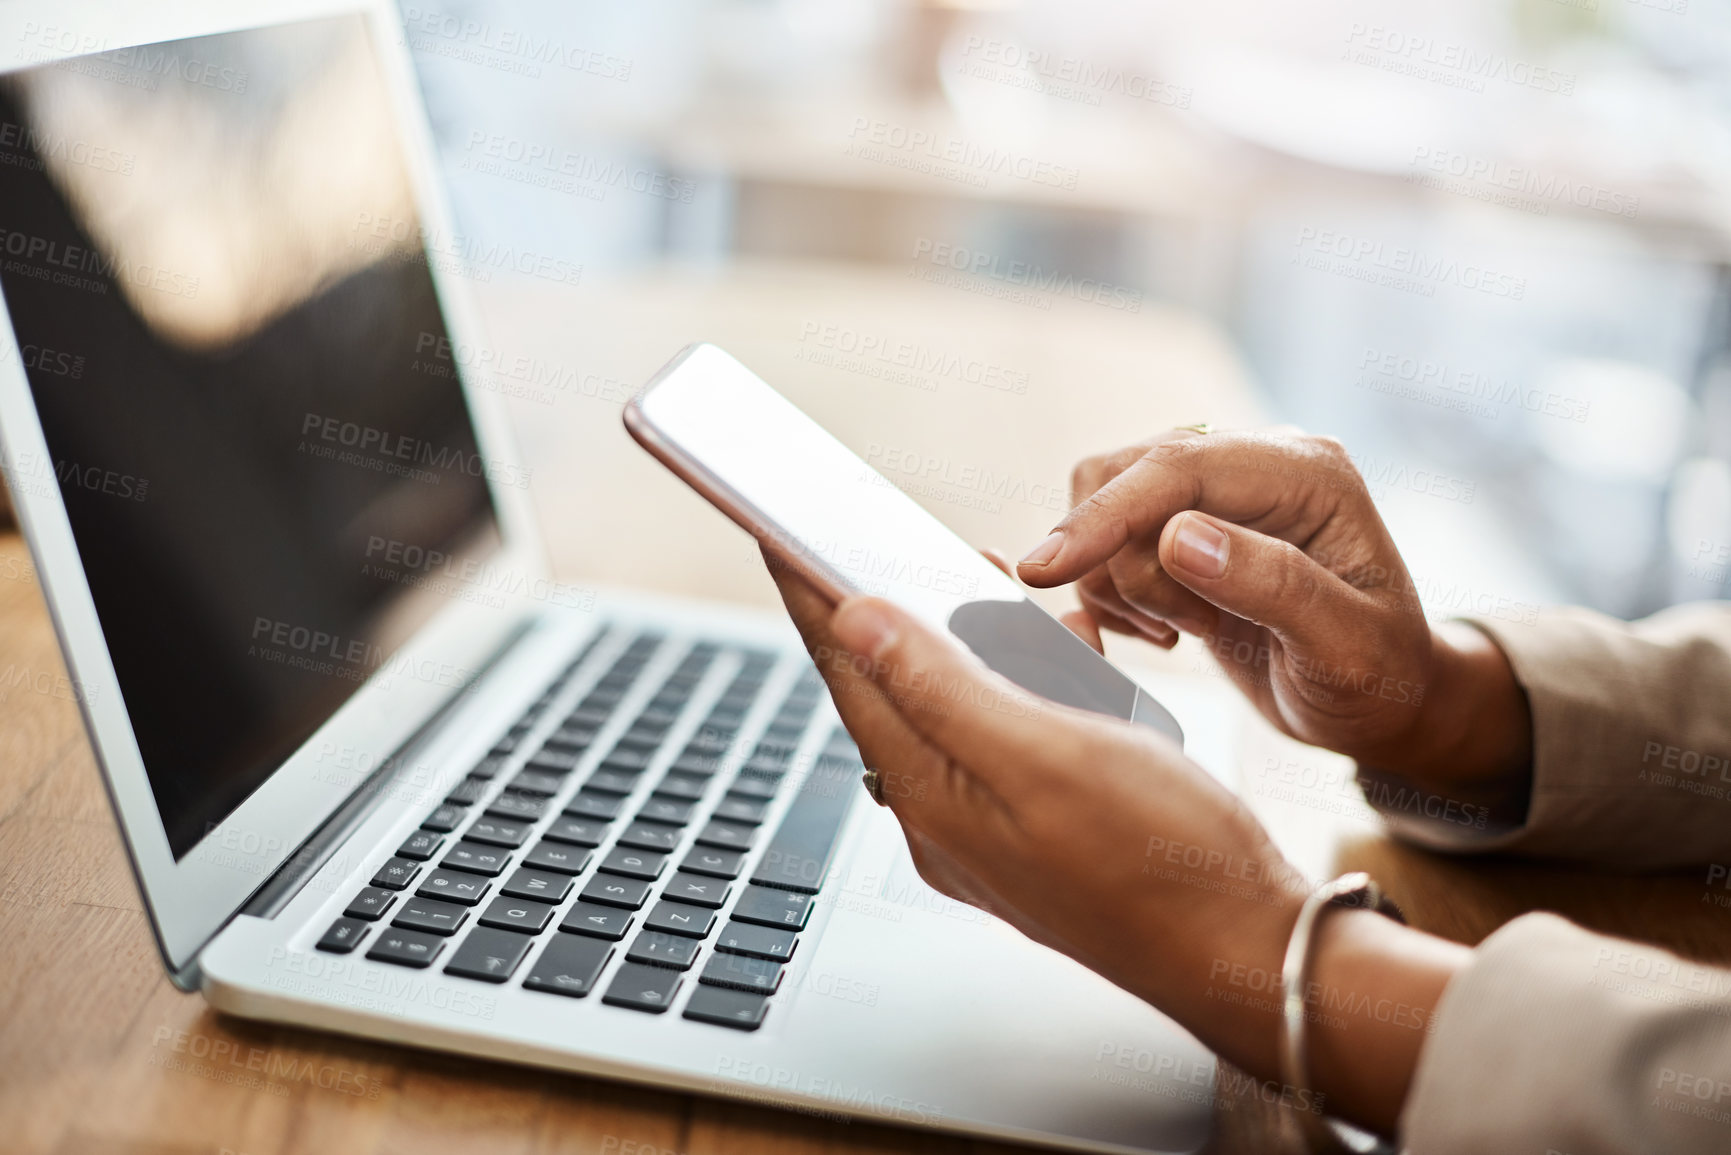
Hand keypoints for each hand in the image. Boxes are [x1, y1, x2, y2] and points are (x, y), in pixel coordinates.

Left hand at [763, 550, 1464, 1133]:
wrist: (1250, 952)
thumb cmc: (1163, 862)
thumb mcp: (1046, 755)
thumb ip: (942, 688)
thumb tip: (854, 622)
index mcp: (931, 796)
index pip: (846, 673)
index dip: (810, 594)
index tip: (779, 530)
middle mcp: (946, 817)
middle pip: (886, 690)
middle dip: (879, 609)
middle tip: (873, 538)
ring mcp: (991, 828)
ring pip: (948, 710)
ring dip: (955, 640)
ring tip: (970, 578)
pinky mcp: (1039, 827)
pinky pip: (1003, 736)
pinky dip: (1018, 681)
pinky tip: (1056, 650)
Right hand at [1015, 428, 1530, 787]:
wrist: (1380, 706)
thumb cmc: (1380, 683)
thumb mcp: (1348, 651)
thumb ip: (1275, 587)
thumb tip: (1177, 536)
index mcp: (1306, 472)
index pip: (1179, 467)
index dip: (1106, 515)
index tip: (1046, 570)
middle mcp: (1256, 462)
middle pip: (1124, 474)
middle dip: (1120, 562)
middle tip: (1178, 634)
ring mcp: (1217, 492)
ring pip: (1103, 506)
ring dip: (1119, 582)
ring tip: (1185, 634)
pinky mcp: (1185, 526)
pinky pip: (1106, 542)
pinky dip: (1113, 593)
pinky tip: (1170, 632)